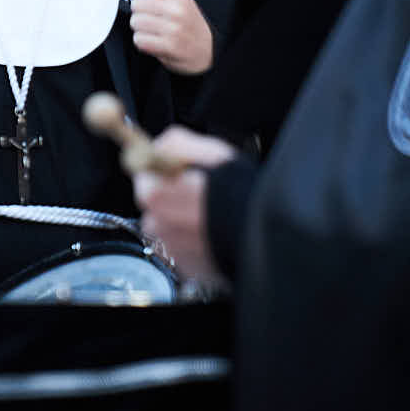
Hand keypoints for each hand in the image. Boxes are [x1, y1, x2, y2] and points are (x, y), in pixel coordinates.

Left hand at [126, 0, 214, 74]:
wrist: (206, 50)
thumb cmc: (188, 25)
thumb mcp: (176, 2)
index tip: (149, 5)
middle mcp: (178, 10)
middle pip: (136, 4)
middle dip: (139, 14)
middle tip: (151, 21)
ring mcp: (174, 28)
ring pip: (136, 22)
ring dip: (139, 29)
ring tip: (152, 32)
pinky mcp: (169, 46)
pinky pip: (139, 39)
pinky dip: (142, 43)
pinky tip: (153, 42)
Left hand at [132, 127, 237, 288]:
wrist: (265, 233)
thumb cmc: (237, 192)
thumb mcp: (210, 151)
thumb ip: (175, 142)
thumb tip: (160, 144)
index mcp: (153, 193)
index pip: (143, 174)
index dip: (164, 170)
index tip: (179, 171)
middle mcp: (154, 224)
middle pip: (156, 202)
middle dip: (173, 196)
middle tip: (202, 192)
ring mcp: (169, 249)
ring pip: (170, 227)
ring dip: (184, 220)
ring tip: (212, 215)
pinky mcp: (186, 268)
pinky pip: (184, 248)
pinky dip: (195, 241)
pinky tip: (215, 233)